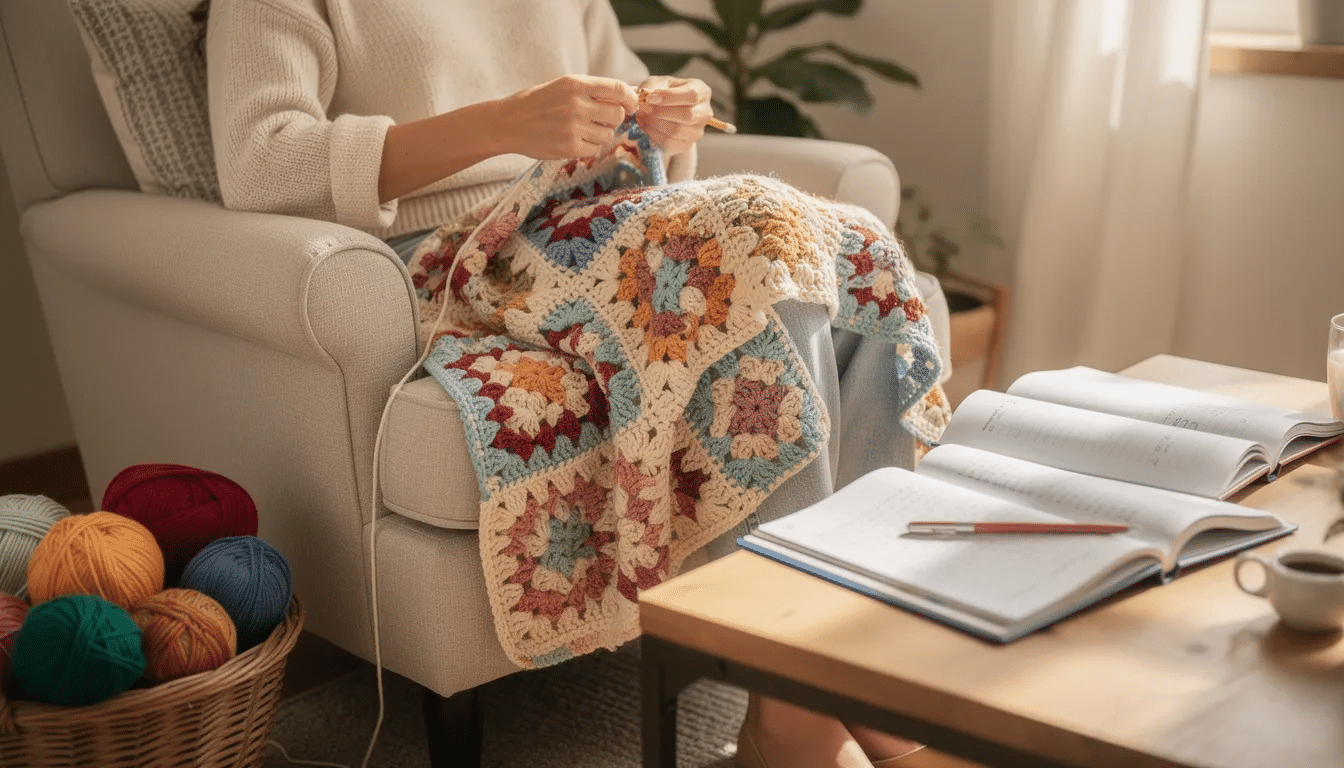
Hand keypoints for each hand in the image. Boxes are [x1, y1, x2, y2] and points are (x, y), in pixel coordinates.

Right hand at [495, 75, 638, 159]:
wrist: (507, 123)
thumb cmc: (536, 103)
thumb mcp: (562, 87)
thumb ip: (590, 91)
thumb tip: (625, 98)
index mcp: (576, 84)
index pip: (618, 89)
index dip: (630, 99)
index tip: (631, 105)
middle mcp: (577, 104)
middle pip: (618, 114)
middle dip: (613, 119)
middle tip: (600, 120)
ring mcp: (574, 127)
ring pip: (607, 134)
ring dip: (600, 135)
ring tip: (580, 130)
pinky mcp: (570, 147)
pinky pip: (595, 149)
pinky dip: (588, 147)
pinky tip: (573, 141)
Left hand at [635, 76, 713, 154]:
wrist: (663, 110)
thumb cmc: (662, 92)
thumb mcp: (658, 82)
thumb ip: (653, 87)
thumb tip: (647, 97)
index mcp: (702, 91)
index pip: (692, 95)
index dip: (670, 97)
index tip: (650, 98)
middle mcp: (705, 112)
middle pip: (688, 115)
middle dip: (661, 112)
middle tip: (643, 108)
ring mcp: (698, 131)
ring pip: (677, 131)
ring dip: (654, 124)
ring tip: (641, 115)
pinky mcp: (687, 145)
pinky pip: (670, 143)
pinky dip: (653, 134)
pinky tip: (645, 125)